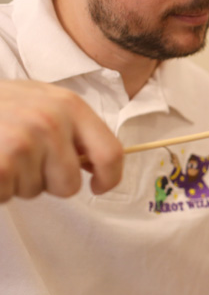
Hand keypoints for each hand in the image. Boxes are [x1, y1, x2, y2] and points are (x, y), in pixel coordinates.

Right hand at [0, 80, 123, 201]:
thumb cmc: (0, 105)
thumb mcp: (41, 100)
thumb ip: (72, 126)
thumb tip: (97, 163)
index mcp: (70, 105)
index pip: (110, 153)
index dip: (109, 178)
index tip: (99, 187)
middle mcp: (52, 122)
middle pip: (69, 185)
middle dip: (47, 183)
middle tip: (22, 161)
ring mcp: (24, 141)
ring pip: (34, 191)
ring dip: (17, 182)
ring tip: (1, 154)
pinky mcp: (2, 162)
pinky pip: (7, 194)